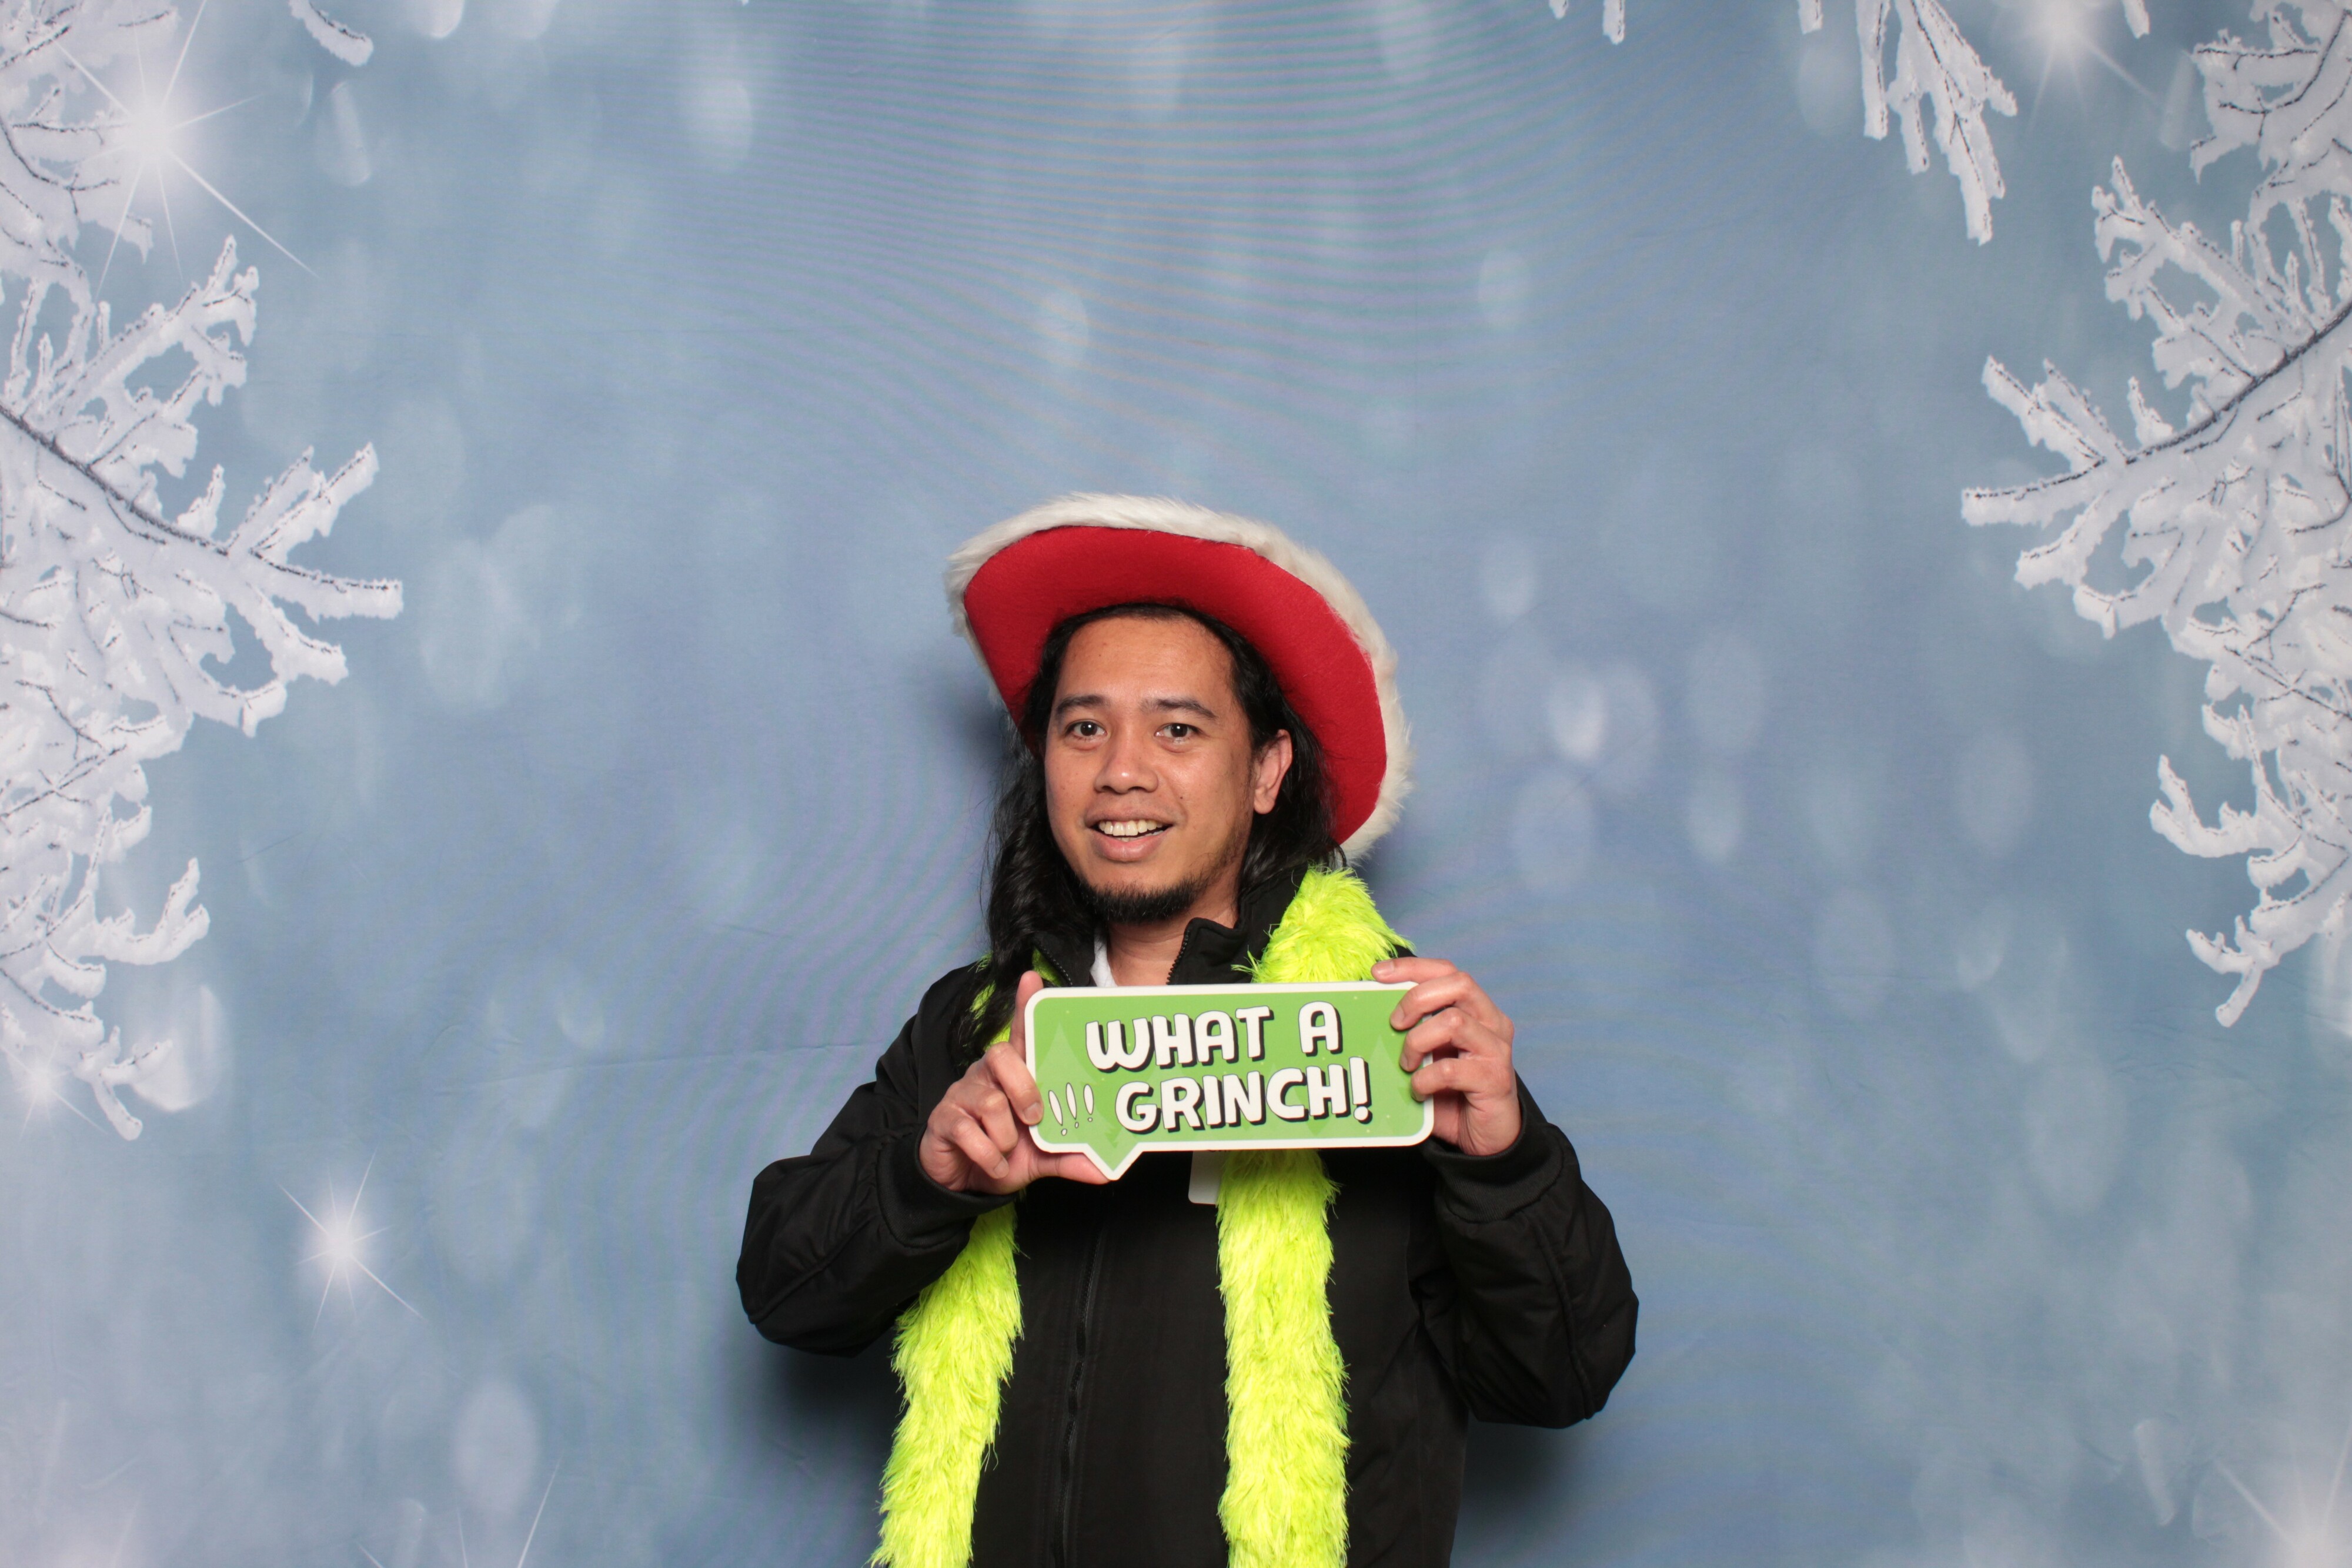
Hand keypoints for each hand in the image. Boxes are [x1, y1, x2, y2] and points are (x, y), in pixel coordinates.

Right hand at [919, 971, 1111, 1193]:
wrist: (963, 1182)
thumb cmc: (1005, 1153)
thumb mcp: (1042, 1157)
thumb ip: (1070, 1158)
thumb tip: (1106, 1172)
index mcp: (1013, 1075)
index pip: (1019, 1033)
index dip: (1024, 1005)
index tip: (1032, 978)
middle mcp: (986, 1076)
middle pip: (1002, 1056)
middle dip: (1024, 1089)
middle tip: (1035, 1119)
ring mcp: (962, 1094)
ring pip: (990, 1101)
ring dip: (1006, 1135)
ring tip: (1008, 1150)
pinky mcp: (943, 1119)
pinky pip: (968, 1130)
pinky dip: (988, 1154)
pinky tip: (993, 1164)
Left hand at [1373, 956, 1524, 1157]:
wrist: (1487, 1138)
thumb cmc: (1454, 1092)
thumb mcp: (1431, 1055)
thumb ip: (1414, 1032)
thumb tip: (1372, 1012)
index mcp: (1476, 1010)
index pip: (1447, 971)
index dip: (1412, 967)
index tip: (1378, 974)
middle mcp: (1491, 1022)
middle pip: (1459, 983)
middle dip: (1416, 998)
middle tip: (1395, 1024)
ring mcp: (1496, 1050)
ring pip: (1454, 1021)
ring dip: (1418, 1041)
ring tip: (1407, 1064)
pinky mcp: (1494, 1079)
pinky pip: (1451, 1069)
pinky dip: (1425, 1079)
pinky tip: (1418, 1091)